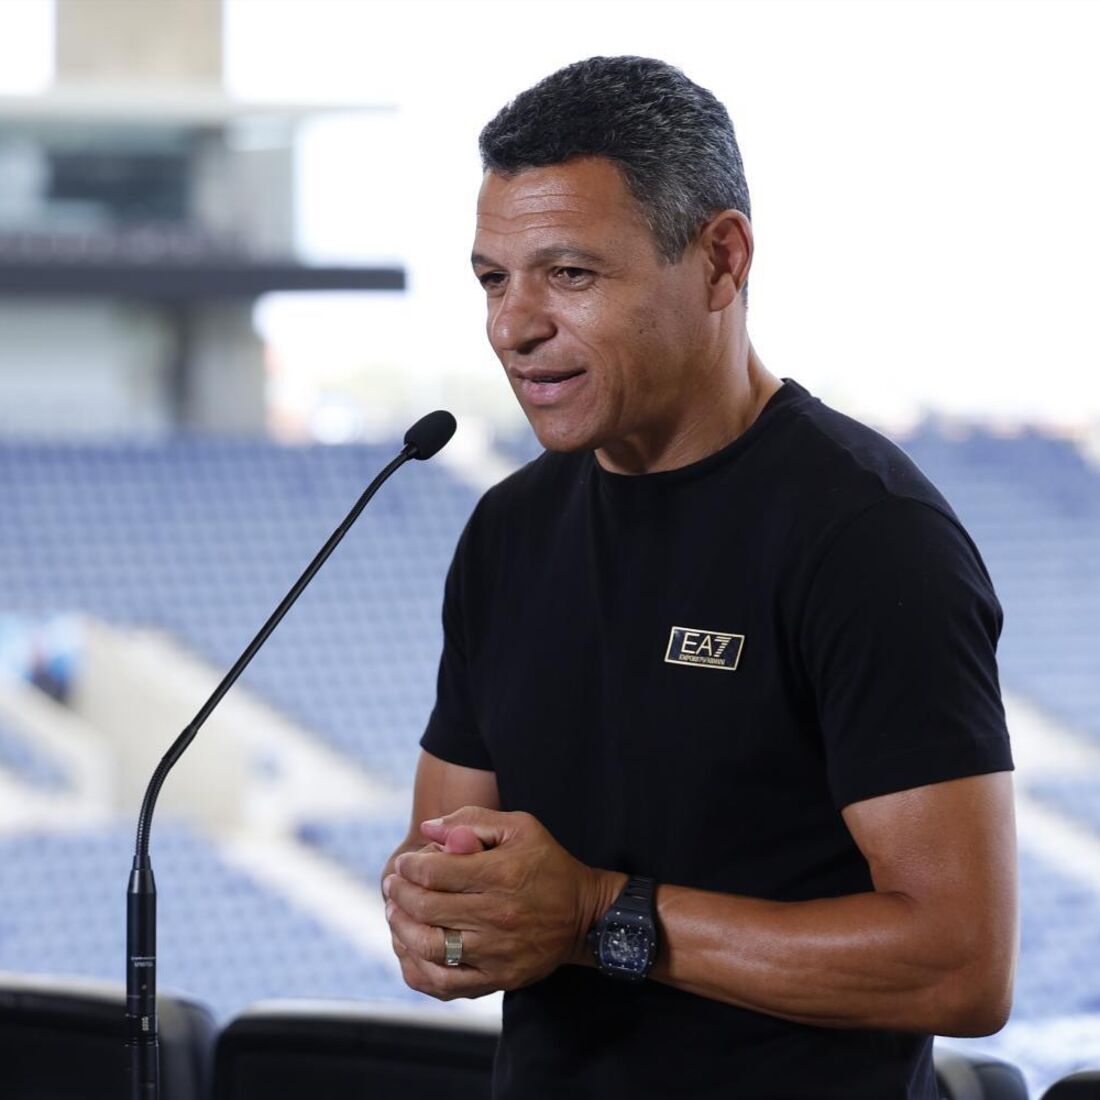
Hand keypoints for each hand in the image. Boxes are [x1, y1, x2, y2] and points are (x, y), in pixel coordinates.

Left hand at [383, 806, 623, 999]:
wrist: (584, 915)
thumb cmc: (548, 863)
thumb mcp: (521, 827)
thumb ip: (473, 820)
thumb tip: (429, 828)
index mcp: (501, 874)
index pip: (436, 872)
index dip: (410, 867)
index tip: (403, 864)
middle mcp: (498, 915)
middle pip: (428, 909)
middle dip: (400, 894)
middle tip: (393, 886)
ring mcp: (497, 951)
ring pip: (431, 947)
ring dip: (402, 929)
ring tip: (395, 913)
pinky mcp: (498, 978)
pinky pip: (446, 983)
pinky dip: (418, 968)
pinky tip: (410, 950)